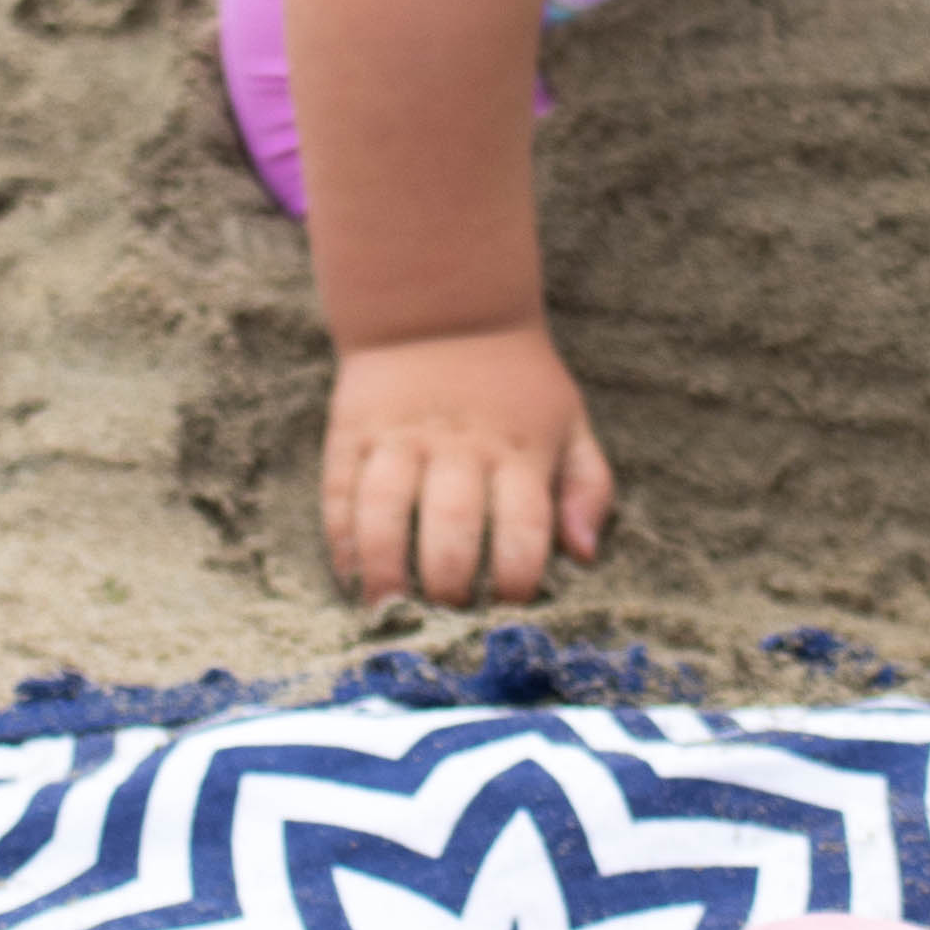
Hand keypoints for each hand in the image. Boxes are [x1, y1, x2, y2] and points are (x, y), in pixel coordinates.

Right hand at [324, 322, 613, 609]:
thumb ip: (588, 487)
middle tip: (447, 619)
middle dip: (449, 583)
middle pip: (452, 523)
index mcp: (519, 451)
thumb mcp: (570, 422)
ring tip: (389, 610)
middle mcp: (459, 446)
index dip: (516, 577)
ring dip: (385, 568)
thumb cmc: (516, 386)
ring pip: (385, 510)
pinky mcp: (353, 432)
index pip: (523, 525)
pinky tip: (351, 575)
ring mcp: (401, 438)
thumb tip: (583, 555)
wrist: (440, 310)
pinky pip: (340, 491)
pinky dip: (342, 538)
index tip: (509, 612)